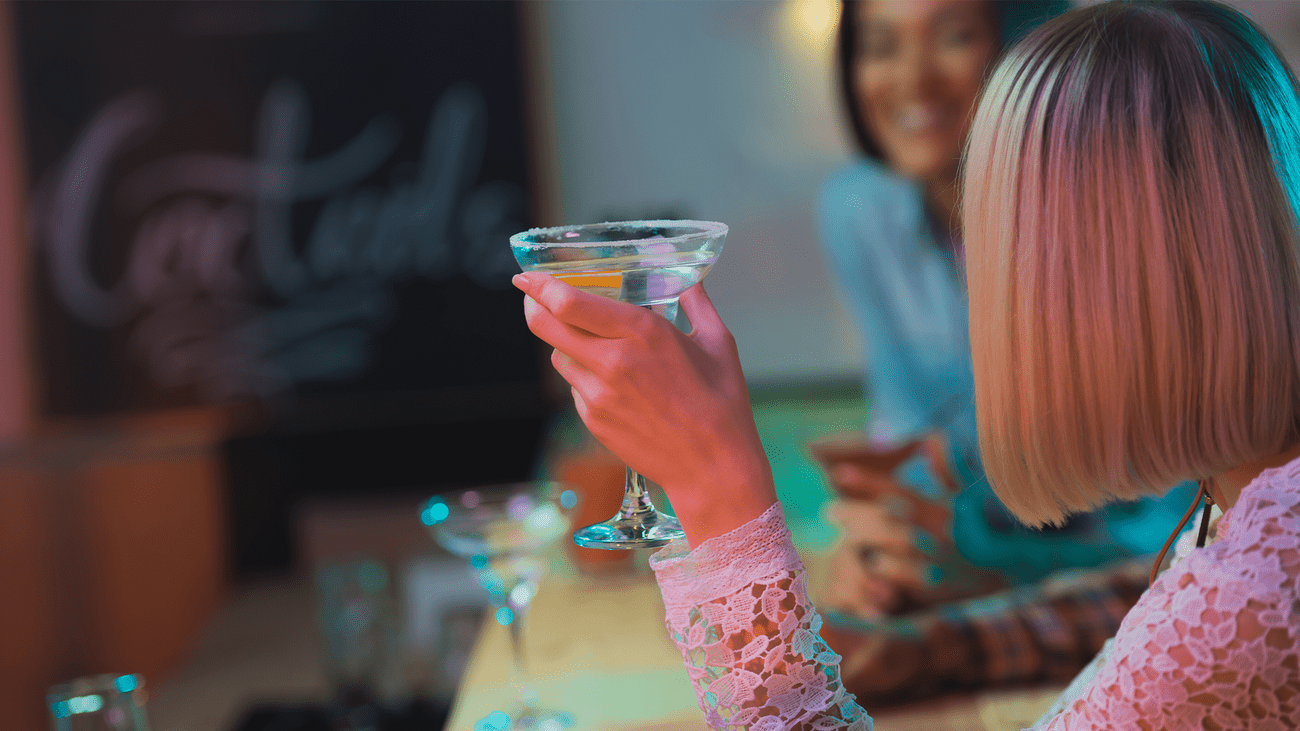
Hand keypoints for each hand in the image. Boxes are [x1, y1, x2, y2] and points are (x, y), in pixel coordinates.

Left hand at [514, 272, 776, 545]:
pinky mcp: (593, 419)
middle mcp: (612, 360)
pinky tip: (615, 384)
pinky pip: (575, 386)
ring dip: (567, 343)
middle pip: (545, 325)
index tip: (528, 277)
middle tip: (534, 297)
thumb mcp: (717, 342)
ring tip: (596, 344)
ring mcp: (598, 393)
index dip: (540, 286)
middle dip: (533, 305)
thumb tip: (688, 276)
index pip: (569, 302)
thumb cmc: (721, 402)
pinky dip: (586, 376)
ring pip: (558, 355)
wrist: (712, 467)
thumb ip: (695, 300)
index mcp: (642, 331)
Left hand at [811, 436, 1001, 614]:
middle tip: (829, 511)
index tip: (838, 474)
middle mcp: (939, 535)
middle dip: (855, 515)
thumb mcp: (972, 497)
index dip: (867, 481)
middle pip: (887, 523)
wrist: (1022, 568)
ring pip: (890, 555)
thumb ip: (950, 472)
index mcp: (943, 508)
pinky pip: (903, 584)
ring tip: (848, 542)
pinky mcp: (939, 589)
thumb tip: (933, 440)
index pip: (898, 490)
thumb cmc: (990, 526)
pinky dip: (886, 575)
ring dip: (867, 547)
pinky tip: (873, 567)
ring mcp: (938, 564)